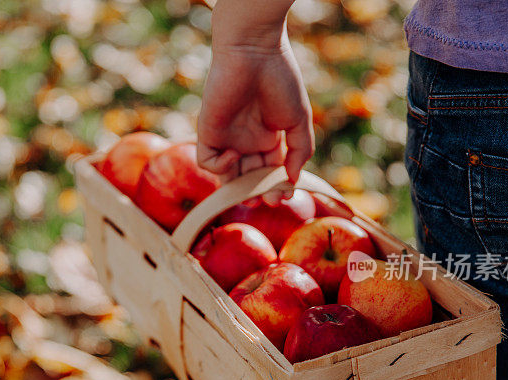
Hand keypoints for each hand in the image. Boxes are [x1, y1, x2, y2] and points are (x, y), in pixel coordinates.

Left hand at [197, 27, 314, 182]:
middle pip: (248, 180)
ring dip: (238, 189)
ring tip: (253, 191)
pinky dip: (221, 167)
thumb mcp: (299, 120)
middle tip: (270, 199)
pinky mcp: (208, 133)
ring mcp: (226, 139)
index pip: (270, 173)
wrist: (254, 52)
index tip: (286, 195)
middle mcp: (246, 142)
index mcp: (268, 139)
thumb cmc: (280, 80)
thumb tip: (293, 181)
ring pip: (227, 177)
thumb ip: (300, 151)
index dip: (277, 187)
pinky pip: (208, 162)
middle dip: (258, 194)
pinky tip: (235, 154)